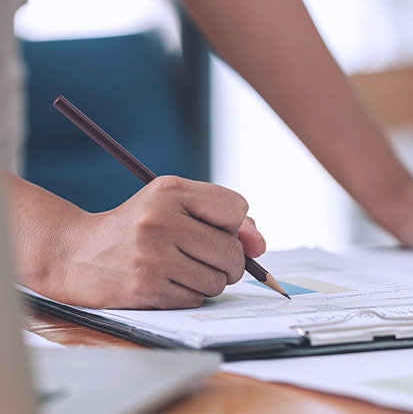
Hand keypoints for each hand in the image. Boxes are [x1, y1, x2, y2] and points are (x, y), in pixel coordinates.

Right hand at [27, 176, 265, 308]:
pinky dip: (188, 296)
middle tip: (206, 258)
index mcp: (170, 190)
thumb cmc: (138, 227)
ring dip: (208, 281)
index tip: (213, 228)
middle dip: (228, 262)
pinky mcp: (145, 288)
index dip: (232, 225)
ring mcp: (151, 256)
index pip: (237, 209)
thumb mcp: (175, 206)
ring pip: (217, 281)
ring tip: (181, 269)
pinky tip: (165, 283)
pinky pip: (195, 299)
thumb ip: (225, 218)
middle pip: (232, 251)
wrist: (76, 253)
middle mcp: (160, 220)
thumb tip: (259, 246)